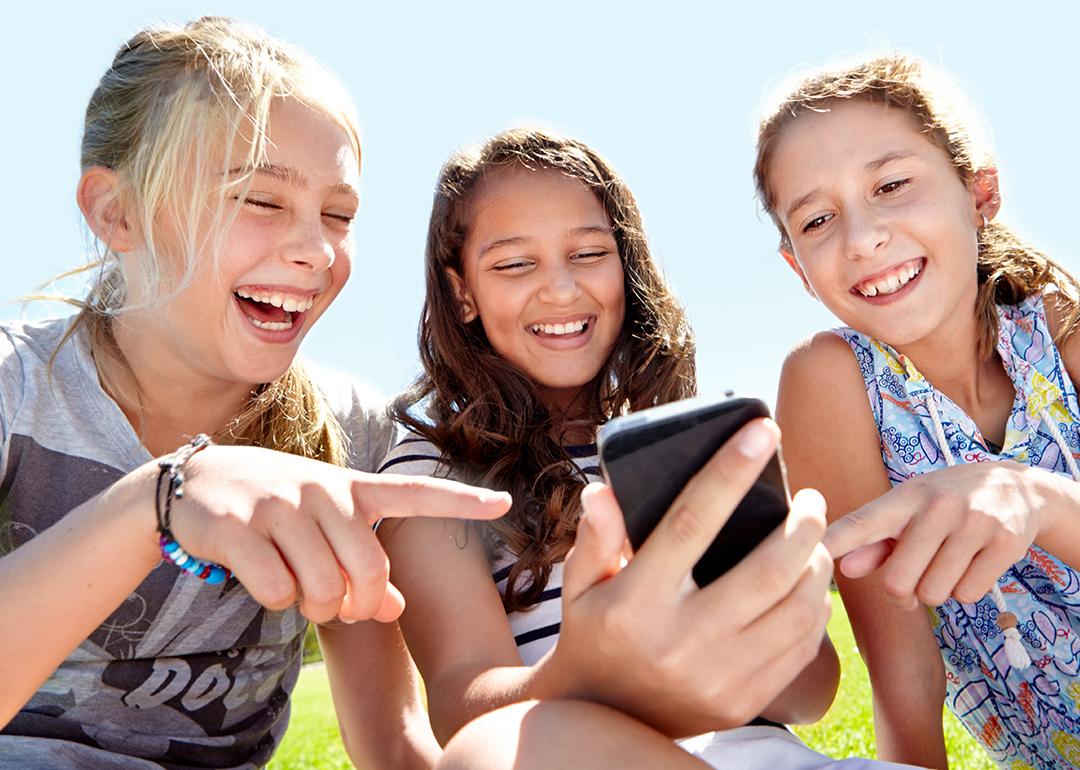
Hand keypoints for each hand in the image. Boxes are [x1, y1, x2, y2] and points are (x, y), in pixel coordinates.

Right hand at [166, 445, 509, 623]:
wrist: (196, 485)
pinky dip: (275, 600)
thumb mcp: (324, 527)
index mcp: (352, 489)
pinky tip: (261, 575)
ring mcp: (281, 505)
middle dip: (353, 605)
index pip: (416, 493)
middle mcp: (324, 491)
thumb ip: (362, 564)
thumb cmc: (276, 511)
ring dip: (313, 608)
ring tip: (296, 587)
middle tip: (333, 603)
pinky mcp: (241, 526)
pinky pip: (278, 591)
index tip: (506, 503)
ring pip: (322, 588)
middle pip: (367, 572)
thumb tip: (394, 610)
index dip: (462, 502)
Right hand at [546, 419, 833, 736]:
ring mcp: (717, 678)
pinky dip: (814, 608)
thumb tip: (604, 490)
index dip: (730, 473)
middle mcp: (681, 641)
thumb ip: (595, 538)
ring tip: (813, 539)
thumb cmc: (596, 633)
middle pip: (765, 572)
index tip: (763, 430)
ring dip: (816, 564)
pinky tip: (807, 585)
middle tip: (810, 497)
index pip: (691, 524)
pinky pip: (800, 648)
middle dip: (803, 525)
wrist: (606, 717)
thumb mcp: (580, 586)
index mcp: (636, 602)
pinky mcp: (743, 702)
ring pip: (796, 611)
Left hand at [823, 461, 1064, 607]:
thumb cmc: (946, 504)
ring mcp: (973, 523)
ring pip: (934, 593)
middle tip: (914, 577)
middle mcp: (937, 506)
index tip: (808, 554)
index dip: (834, 542)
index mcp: (905, 497)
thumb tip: (844, 567)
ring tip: (947, 563)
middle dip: (902, 592)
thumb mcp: (909, 511)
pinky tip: (973, 563)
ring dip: (937, 591)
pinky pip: (968, 594)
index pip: (862, 523)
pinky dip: (967, 590)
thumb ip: (875, 542)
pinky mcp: (1005, 543)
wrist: (1019, 487)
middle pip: (898, 581)